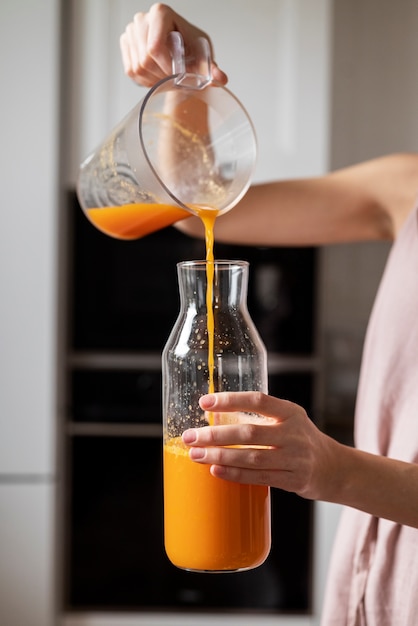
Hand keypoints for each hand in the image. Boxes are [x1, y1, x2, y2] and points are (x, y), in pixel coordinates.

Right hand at [120, 3, 227, 87]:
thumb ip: (211, 68)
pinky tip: (157, 77)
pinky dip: (145, 81)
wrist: (181, 50)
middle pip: (145, 59)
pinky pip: (132, 71)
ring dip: (154, 80)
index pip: (155, 47)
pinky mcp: (125, 45)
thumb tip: (220, 78)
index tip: (178, 76)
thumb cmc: (192, 48)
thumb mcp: (203, 55)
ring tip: (167, 78)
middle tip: (174, 80)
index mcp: (161, 13)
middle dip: (162, 76)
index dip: (166, 68)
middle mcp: (142, 19)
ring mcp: (131, 31)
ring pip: (138, 67)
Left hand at [182, 391, 340, 500]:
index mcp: (290, 412)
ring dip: (220, 457)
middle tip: (190, 437)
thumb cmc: (301, 439)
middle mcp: (294, 433)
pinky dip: (235, 474)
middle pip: (249, 433)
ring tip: (196, 455)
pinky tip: (215, 471)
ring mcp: (295, 458)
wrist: (334, 468)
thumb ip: (260, 417)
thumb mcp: (288, 419)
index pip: (258, 400)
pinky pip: (259, 478)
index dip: (230, 400)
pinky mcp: (293, 480)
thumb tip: (215, 416)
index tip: (204, 402)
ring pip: (251, 458)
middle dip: (215, 435)